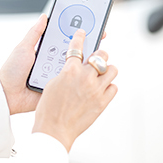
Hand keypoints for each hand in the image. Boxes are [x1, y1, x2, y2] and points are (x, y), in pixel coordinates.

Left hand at [0, 16, 107, 114]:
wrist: (7, 95)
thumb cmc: (12, 71)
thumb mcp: (23, 48)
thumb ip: (35, 33)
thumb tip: (44, 16)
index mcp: (47, 51)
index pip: (66, 40)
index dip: (79, 33)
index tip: (93, 25)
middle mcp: (54, 62)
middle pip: (75, 52)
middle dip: (87, 45)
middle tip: (99, 37)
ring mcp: (57, 75)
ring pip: (75, 67)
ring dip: (84, 62)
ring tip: (94, 54)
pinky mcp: (58, 88)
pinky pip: (71, 82)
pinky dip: (79, 79)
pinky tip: (87, 73)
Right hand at [33, 29, 117, 151]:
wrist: (54, 130)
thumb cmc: (49, 109)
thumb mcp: (52, 84)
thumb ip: (66, 73)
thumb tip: (74, 68)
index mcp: (70, 71)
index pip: (77, 47)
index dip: (80, 37)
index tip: (83, 33)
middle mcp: (85, 78)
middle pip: (101, 56)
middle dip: (99, 55)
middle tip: (97, 58)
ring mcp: (96, 90)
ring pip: (112, 70)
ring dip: (107, 70)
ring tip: (102, 74)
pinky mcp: (102, 102)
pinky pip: (114, 88)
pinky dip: (109, 87)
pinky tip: (102, 89)